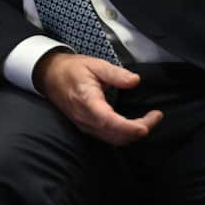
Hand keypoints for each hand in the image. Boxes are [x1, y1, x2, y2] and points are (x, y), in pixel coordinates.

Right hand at [34, 52, 162, 145]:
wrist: (48, 75)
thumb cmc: (71, 68)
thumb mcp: (94, 64)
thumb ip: (115, 73)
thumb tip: (135, 81)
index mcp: (87, 101)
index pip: (111, 122)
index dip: (131, 127)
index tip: (149, 122)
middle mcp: (85, 118)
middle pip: (116, 136)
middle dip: (139, 131)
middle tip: (156, 116)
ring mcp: (84, 125)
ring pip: (113, 140)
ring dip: (133, 135)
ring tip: (148, 121)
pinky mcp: (86, 127)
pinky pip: (108, 138)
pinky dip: (124, 135)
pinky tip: (133, 125)